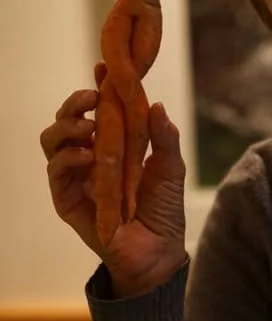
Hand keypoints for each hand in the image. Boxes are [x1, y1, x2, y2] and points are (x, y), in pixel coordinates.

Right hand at [40, 62, 187, 295]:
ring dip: (66, 127)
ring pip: (51, 141)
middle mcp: (88, 158)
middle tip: (92, 96)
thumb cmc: (164, 209)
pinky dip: (69, 157)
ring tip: (87, 126)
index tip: (102, 69)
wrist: (159, 251)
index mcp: (110, 146)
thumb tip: (156, 104)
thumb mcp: (171, 168)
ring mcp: (74, 178)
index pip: (93, 111)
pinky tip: (89, 154)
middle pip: (65, 121)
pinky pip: (56, 171)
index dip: (93, 89)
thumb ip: (164, 137)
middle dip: (73, 104)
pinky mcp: (66, 200)